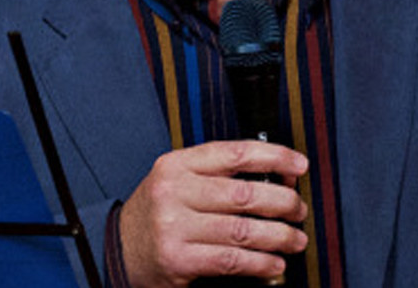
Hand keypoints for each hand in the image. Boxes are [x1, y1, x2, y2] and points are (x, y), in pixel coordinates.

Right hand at [119, 140, 308, 286]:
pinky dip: (260, 263)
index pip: (235, 153)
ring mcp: (173, 226)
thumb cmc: (159, 214)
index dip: (274, 157)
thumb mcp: (178, 181)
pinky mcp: (178, 259)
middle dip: (283, 203)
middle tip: (298, 210)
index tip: (298, 165)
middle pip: (244, 194)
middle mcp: (173, 191)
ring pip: (242, 230)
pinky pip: (231, 260)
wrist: (119, 250)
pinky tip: (274, 263)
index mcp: (177, 164)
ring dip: (278, 237)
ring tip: (295, 239)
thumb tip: (277, 178)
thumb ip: (218, 176)